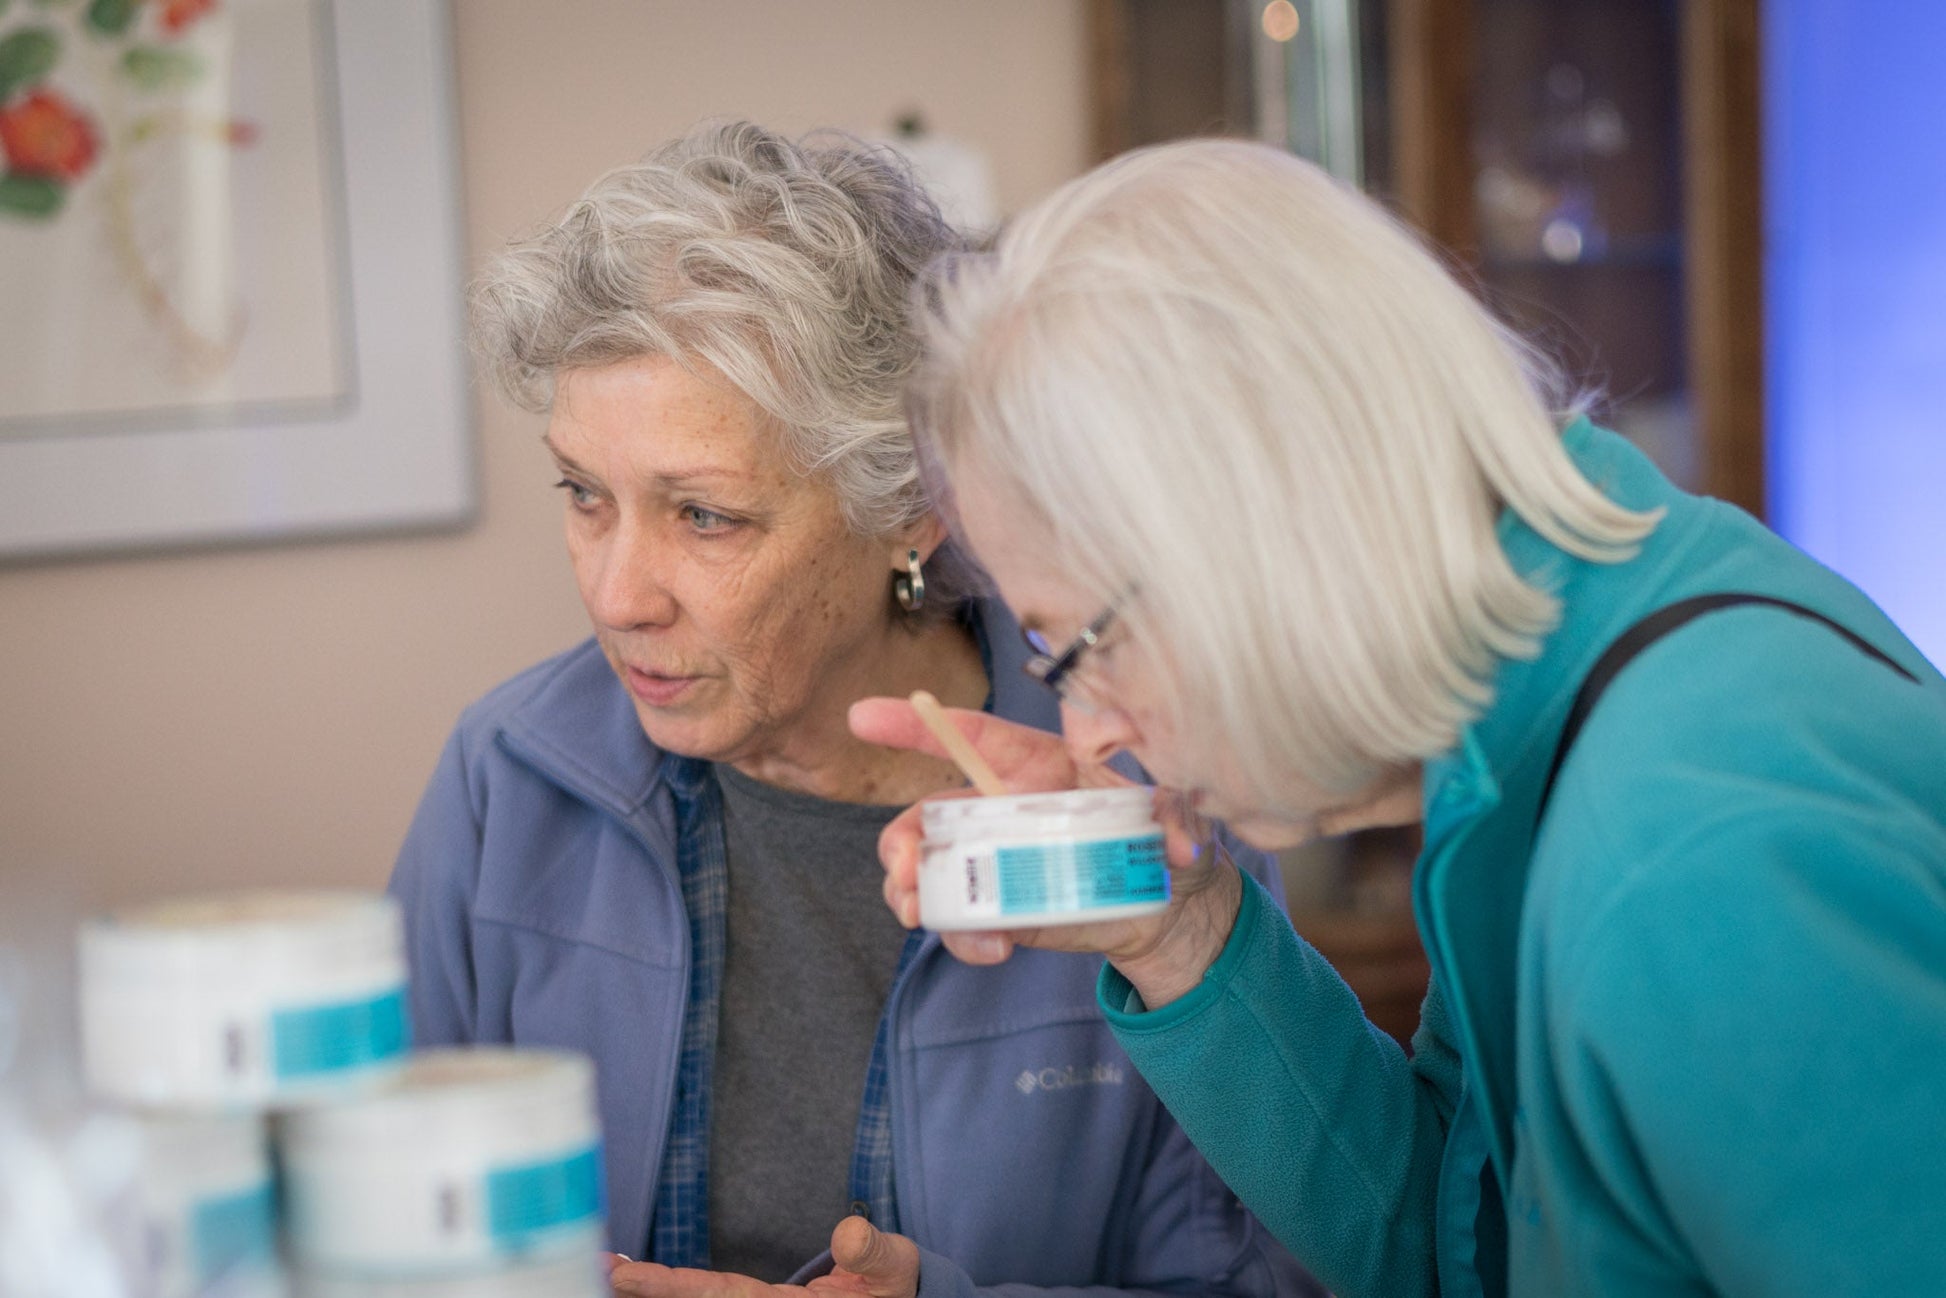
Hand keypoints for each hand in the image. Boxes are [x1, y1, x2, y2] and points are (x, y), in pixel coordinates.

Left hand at [608, 1217, 919, 1296]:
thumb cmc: (891, 1288)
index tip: (626, 1276)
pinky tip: (635, 1279)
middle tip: (595, 1270)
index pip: (719, 1297)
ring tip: (603, 1271)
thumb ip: (872, 1250)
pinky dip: (671, 1290)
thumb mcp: (893, 1266)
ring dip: (650, 1293)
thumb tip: (846, 1233)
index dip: (670, 1287)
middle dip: (644, 1290)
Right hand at [847, 697, 1241, 1006]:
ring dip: (913, 892)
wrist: (1171, 911)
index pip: (972, 736)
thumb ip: (1177, 815)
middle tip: (904, 872)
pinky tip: (991, 949)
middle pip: (930, 815)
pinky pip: (962, 922)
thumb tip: (1178, 841)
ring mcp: (998, 863)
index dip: (916, 724)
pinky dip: (964, 937)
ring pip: (930, 870)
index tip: (863, 717)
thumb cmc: (1167, 841)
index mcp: (1040, 768)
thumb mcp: (1178, 817)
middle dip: (902, 840)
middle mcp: (1005, 812)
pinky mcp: (1003, 910)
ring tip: (920, 913)